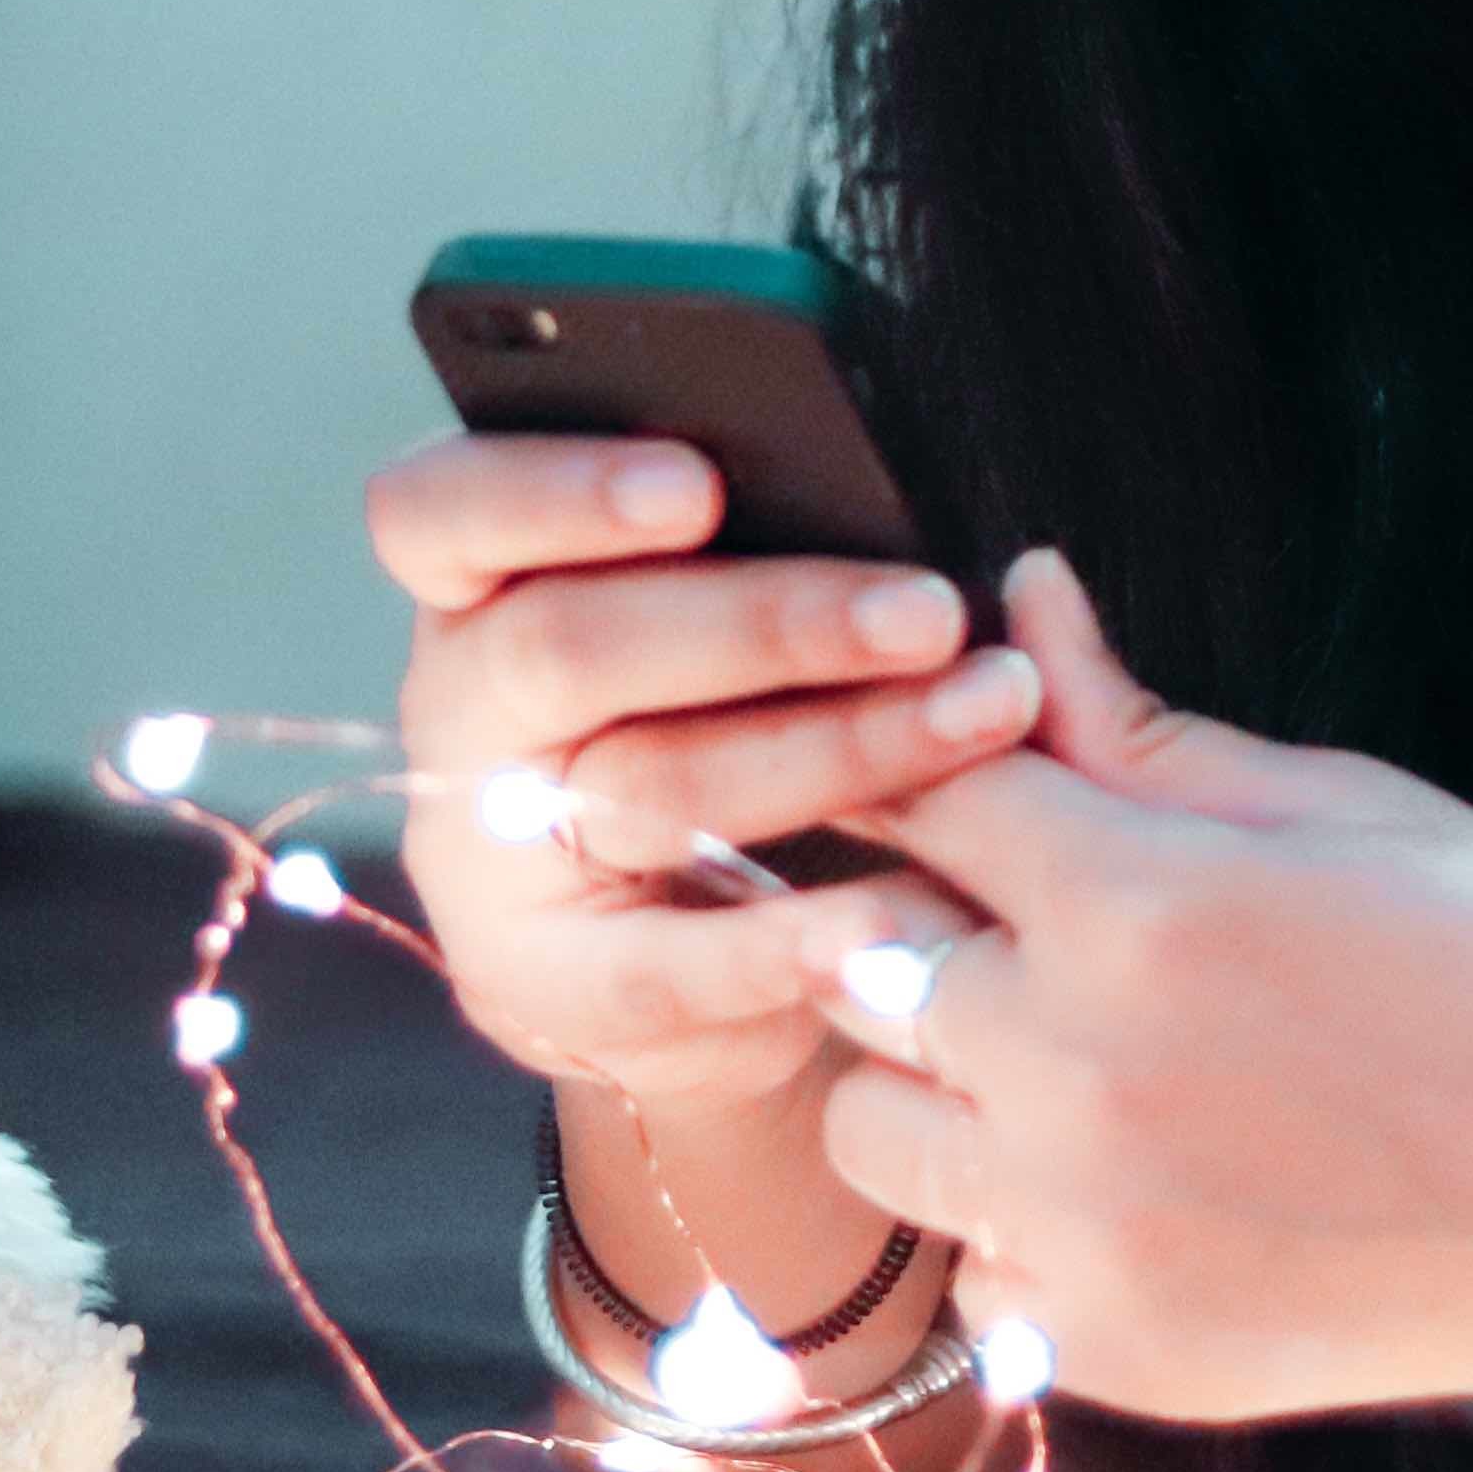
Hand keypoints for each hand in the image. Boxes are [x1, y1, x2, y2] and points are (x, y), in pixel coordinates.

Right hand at [373, 434, 1032, 1121]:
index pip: (440, 511)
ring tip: (981, 716)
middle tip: (931, 612)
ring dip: (834, 749)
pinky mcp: (545, 988)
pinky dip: (777, 943)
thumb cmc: (725, 730)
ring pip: (647, 787)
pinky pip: (657, 966)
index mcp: (479, 583)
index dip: (558, 491)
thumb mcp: (753, 632)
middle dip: (767, 621)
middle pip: (570, 645)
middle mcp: (461, 710)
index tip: (696, 483)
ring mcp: (486, 857)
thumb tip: (1032, 573)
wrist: (679, 964)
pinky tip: (884, 921)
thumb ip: (847, 580)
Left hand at [799, 552, 1472, 1422]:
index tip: (971, 783)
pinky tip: (1149, 1192)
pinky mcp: (1114, 1352)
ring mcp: (1083, 1229)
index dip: (936, 771)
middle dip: (931, 928)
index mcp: (1139, 901)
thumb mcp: (1349, 808)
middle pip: (862, 963)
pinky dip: (1022, 1234)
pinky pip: (972, 1277)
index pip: (925, 797)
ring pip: (873, 1133)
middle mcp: (1075, 1069)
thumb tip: (1022, 595)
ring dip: (940, 1086)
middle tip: (1048, 931)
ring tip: (1077, 1067)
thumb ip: (1144, 731)